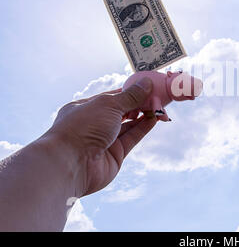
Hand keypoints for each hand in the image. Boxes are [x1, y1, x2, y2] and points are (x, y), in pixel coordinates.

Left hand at [47, 77, 156, 196]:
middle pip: (121, 111)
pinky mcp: (114, 155)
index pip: (111, 97)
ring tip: (159, 107)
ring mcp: (103, 140)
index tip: (147, 86)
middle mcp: (93, 124)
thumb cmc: (83, 127)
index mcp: (84, 108)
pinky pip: (131, 138)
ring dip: (143, 116)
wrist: (71, 164)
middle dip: (138, 104)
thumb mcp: (109, 105)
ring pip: (128, 125)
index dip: (129, 91)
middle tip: (157, 97)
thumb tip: (147, 83)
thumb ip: (130, 96)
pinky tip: (153, 119)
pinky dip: (142, 128)